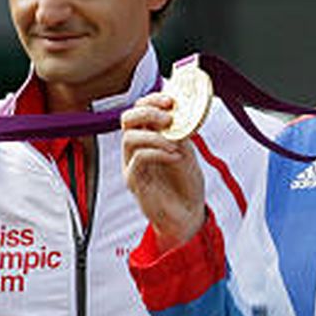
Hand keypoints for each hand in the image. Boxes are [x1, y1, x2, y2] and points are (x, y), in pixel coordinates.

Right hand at [121, 93, 205, 250]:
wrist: (189, 215)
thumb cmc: (187, 184)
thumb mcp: (187, 151)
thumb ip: (181, 133)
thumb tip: (180, 111)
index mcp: (148, 138)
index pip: (139, 110)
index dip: (151, 101)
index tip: (170, 100)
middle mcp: (136, 149)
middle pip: (127, 119)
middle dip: (147, 113)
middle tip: (168, 118)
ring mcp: (132, 165)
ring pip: (129, 138)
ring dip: (154, 136)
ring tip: (175, 144)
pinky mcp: (134, 181)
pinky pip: (138, 159)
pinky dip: (157, 153)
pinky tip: (174, 156)